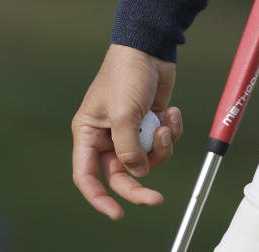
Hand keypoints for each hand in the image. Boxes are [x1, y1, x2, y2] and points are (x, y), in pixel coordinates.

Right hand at [71, 43, 182, 219]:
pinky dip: (170, 131)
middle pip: (121, 174)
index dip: (98, 198)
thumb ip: (128, 150)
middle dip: (139, 184)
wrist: (151, 46)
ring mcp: (131, 129)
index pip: (87, 176)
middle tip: (156, 199)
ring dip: (160, 147)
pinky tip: (172, 112)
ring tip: (165, 124)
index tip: (116, 213)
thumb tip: (138, 173)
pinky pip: (161, 142)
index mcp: (89, 132)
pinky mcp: (151, 122)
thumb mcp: (124, 115)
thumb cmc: (127, 74)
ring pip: (146, 159)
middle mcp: (108, 135)